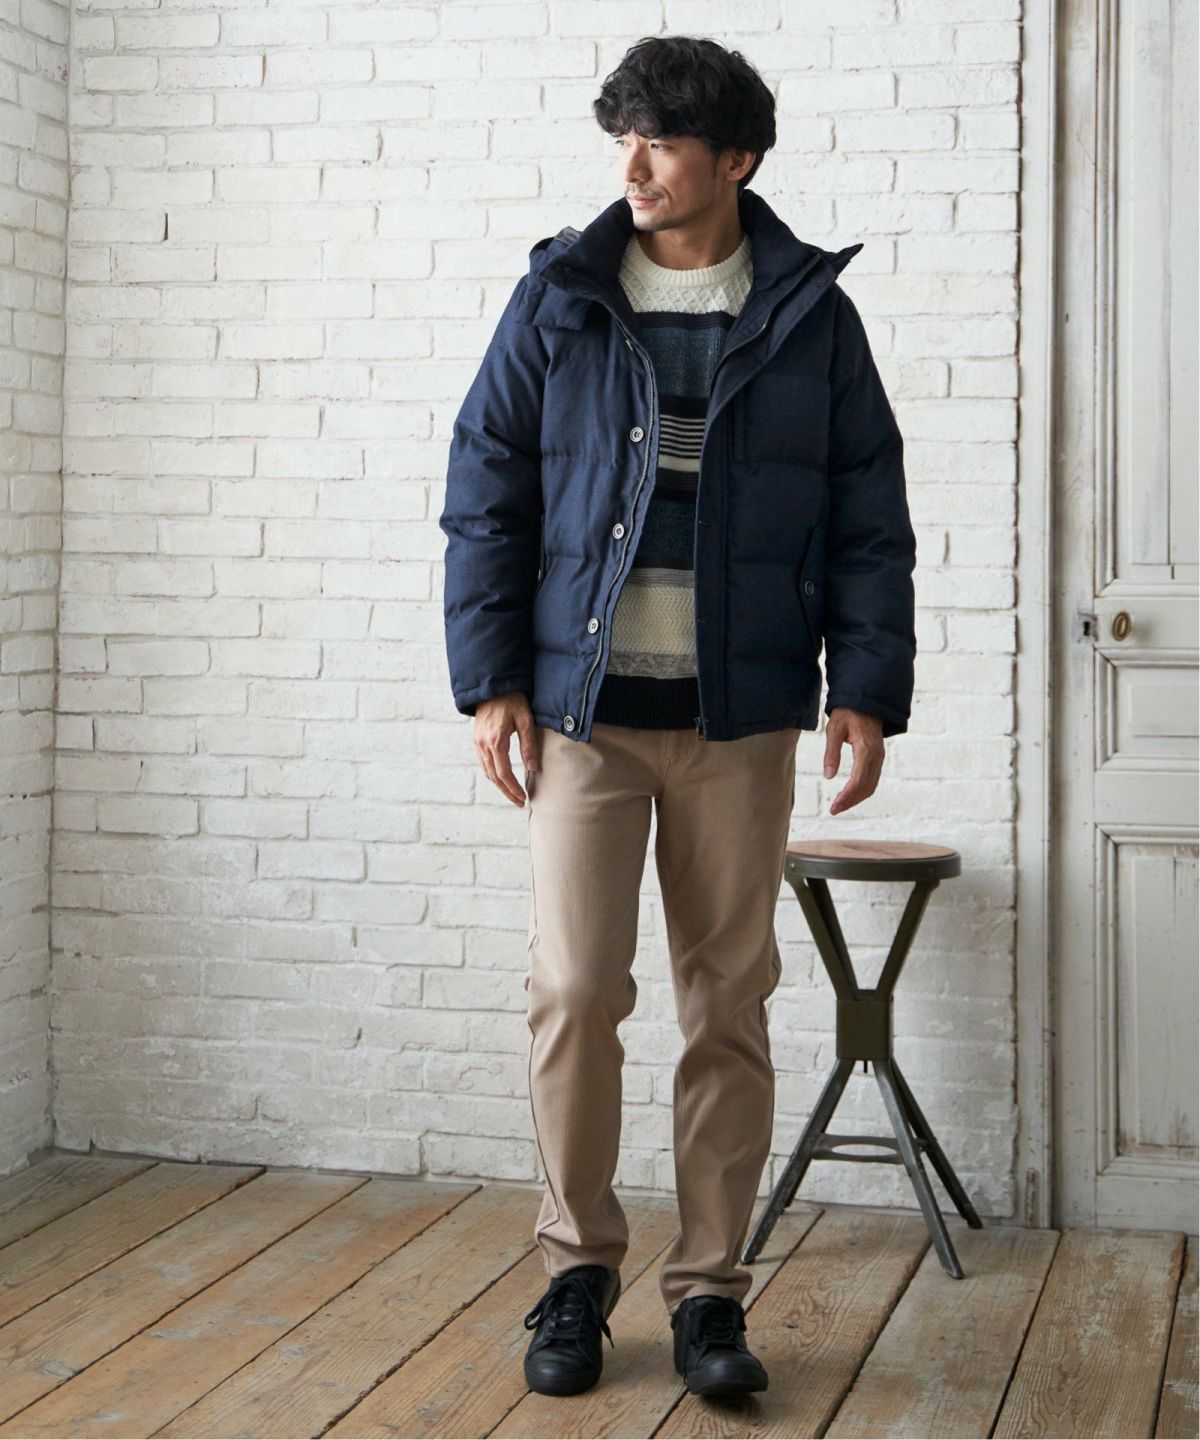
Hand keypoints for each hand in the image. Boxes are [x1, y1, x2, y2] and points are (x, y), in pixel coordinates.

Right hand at [474, 692, 539, 807]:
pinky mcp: (476, 739)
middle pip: (494, 777)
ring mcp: (477, 742)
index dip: (513, 788)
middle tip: (519, 802)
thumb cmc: (513, 700)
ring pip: (487, 771)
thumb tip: (533, 768)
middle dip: (507, 792)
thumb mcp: (525, 721)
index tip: (523, 798)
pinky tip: (502, 778)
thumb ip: (529, 745)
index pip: (504, 773)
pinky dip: (492, 774)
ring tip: (512, 794)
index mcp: (496, 741)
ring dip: (499, 785)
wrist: (493, 686)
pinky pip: (483, 762)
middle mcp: (483, 744)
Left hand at [824, 707, 884, 814]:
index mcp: (866, 749)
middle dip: (850, 801)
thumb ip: (831, 753)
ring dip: (856, 798)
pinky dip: (862, 790)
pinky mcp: (878, 757)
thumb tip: (828, 776)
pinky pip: (873, 779)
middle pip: (866, 787)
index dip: (846, 797)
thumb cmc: (847, 713)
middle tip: (833, 810)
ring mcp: (880, 757)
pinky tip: (850, 794)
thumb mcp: (834, 730)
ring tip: (839, 805)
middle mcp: (876, 756)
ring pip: (871, 785)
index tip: (834, 807)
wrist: (865, 701)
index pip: (858, 781)